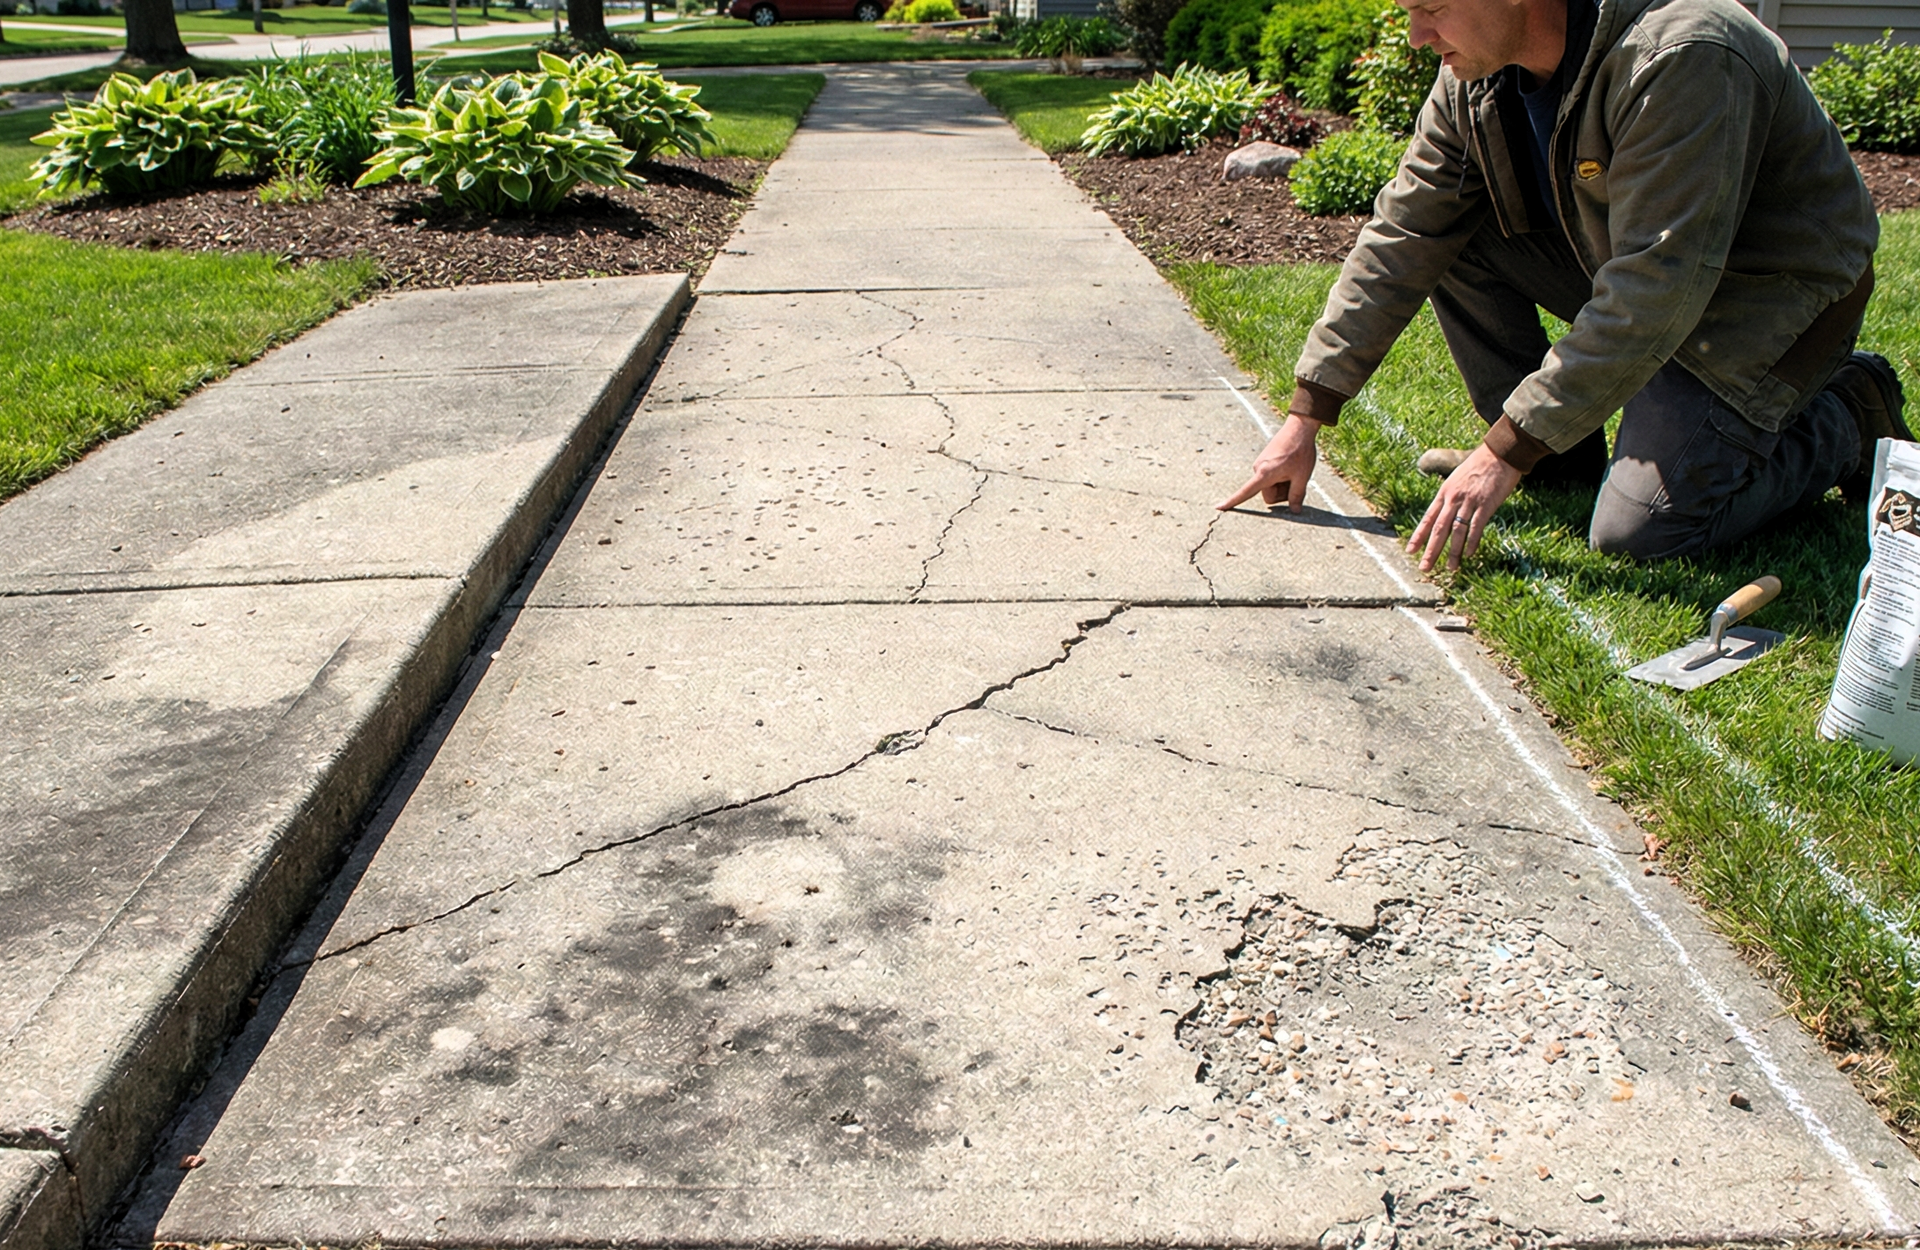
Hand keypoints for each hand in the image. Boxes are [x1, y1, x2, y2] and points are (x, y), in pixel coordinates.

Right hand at [1216, 414, 1322, 513]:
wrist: (1299, 428)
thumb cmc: (1300, 451)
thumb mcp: (1302, 476)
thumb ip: (1297, 495)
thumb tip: (1295, 511)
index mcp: (1264, 474)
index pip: (1245, 493)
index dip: (1232, 502)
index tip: (1218, 508)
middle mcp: (1258, 469)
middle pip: (1268, 495)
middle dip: (1281, 492)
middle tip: (1296, 480)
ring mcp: (1261, 464)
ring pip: (1270, 486)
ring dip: (1282, 484)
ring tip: (1294, 470)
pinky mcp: (1265, 460)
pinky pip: (1271, 477)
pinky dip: (1281, 476)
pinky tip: (1292, 465)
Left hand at [1408, 443, 1521, 571]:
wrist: (1500, 452)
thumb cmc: (1480, 465)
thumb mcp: (1458, 478)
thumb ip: (1451, 495)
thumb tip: (1447, 511)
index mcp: (1444, 493)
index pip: (1428, 518)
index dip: (1418, 536)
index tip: (1410, 551)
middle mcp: (1453, 498)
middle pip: (1439, 528)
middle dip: (1431, 550)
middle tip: (1425, 567)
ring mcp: (1469, 501)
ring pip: (1457, 531)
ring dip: (1454, 552)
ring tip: (1451, 567)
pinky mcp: (1486, 504)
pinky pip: (1476, 526)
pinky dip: (1472, 542)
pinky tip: (1469, 554)